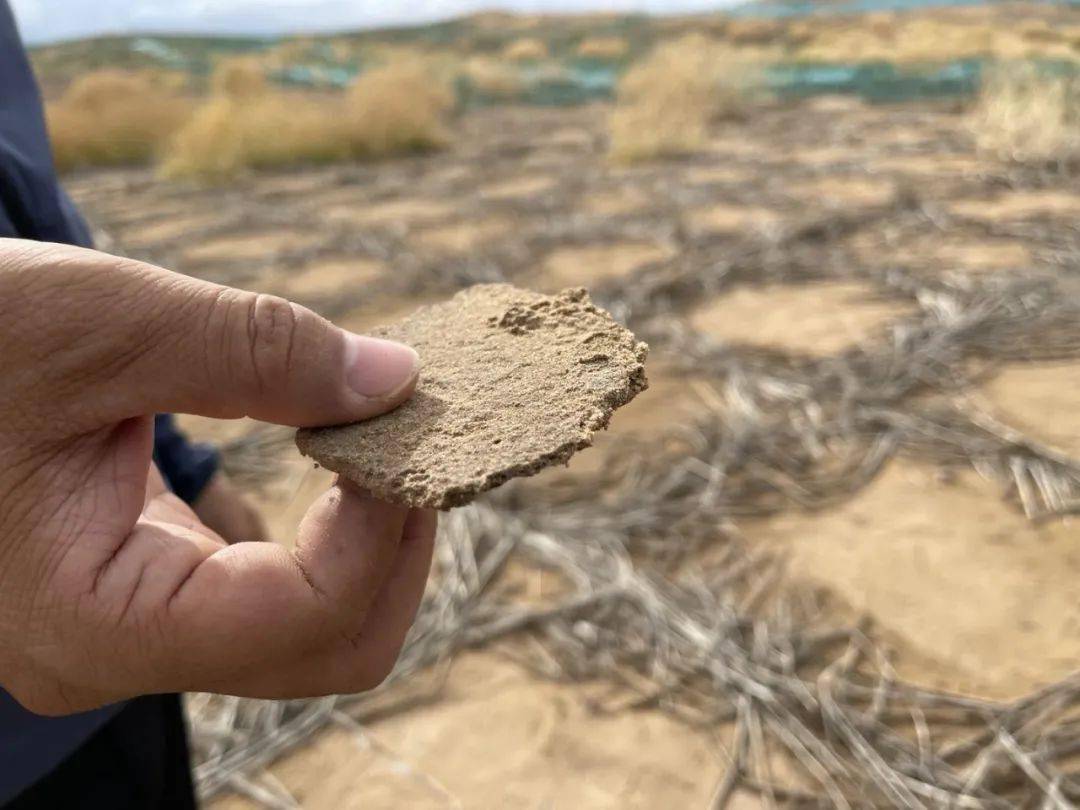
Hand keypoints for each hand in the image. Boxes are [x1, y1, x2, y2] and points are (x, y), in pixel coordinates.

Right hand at [0, 238, 436, 714]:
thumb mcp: (96, 323)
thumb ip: (255, 351)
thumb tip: (396, 378)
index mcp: (92, 619)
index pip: (306, 616)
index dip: (384, 525)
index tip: (405, 423)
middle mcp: (115, 651)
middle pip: (329, 645)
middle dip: (394, 543)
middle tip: (413, 436)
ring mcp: (131, 628)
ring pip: (310, 626)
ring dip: (370, 536)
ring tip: (380, 434)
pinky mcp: (144, 586)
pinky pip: (272, 590)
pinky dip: (326, 529)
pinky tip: (327, 450)